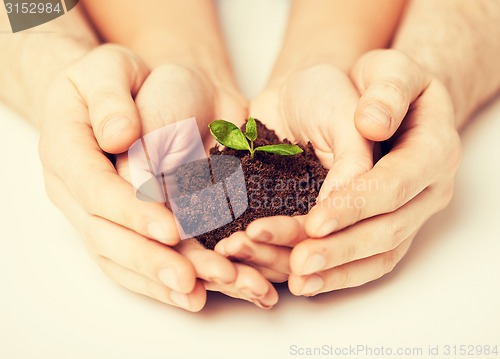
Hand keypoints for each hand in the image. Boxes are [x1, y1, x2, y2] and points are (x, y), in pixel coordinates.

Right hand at [39, 44, 276, 309]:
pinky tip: (189, 294)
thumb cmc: (118, 78)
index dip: (130, 210)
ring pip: (117, 256)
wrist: (127, 96)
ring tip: (195, 295)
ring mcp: (91, 211)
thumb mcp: (110, 68)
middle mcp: (72, 187)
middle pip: (103, 233)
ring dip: (157, 278)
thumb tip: (116, 137)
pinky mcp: (115, 224)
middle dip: (147, 257)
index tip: (170, 227)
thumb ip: (110, 98)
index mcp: (65, 146)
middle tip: (188, 278)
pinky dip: (158, 280)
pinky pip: (130, 260)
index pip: (94, 186)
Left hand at [289, 50, 460, 294]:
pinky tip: (306, 283)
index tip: (315, 220)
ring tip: (297, 280)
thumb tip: (373, 123)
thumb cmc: (380, 84)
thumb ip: (386, 92)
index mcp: (433, 149)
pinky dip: (338, 275)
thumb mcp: (389, 70)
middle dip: (341, 248)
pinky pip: (369, 261)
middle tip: (299, 262)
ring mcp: (411, 214)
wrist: (377, 104)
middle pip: (388, 230)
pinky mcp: (390, 228)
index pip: (395, 184)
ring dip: (336, 270)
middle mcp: (429, 190)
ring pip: (378, 254)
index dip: (356, 205)